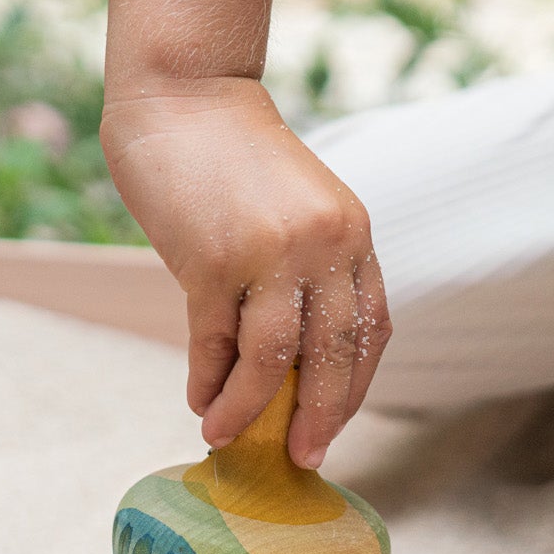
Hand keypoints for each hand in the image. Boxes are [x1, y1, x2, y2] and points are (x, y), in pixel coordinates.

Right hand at [101, 76, 389, 467]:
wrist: (184, 94)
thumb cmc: (234, 158)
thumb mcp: (298, 210)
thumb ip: (306, 273)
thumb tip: (290, 366)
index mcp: (353, 235)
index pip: (370, 331)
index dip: (354, 388)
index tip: (333, 426)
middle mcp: (323, 246)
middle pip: (333, 357)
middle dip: (318, 418)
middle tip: (301, 458)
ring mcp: (269, 254)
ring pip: (272, 362)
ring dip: (248, 411)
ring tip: (224, 437)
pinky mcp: (212, 262)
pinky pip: (215, 343)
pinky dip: (208, 381)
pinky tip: (200, 401)